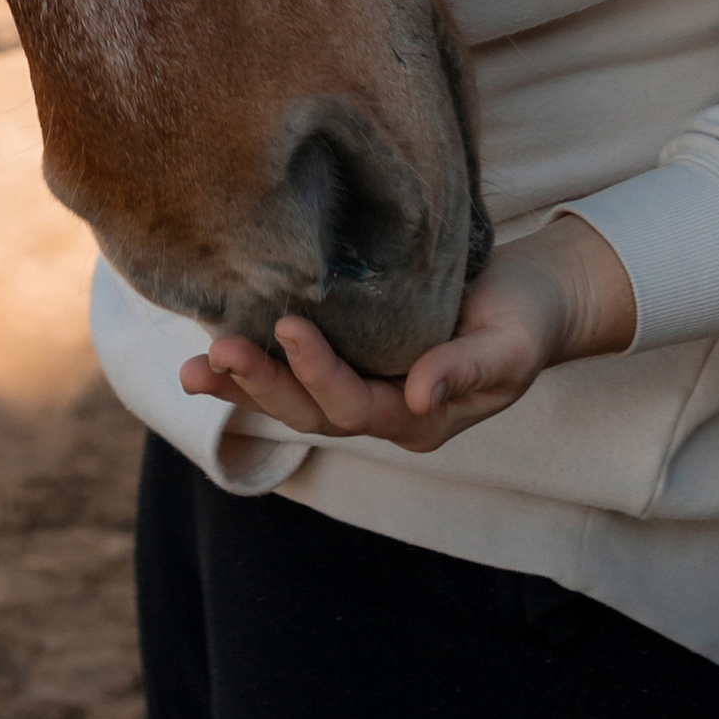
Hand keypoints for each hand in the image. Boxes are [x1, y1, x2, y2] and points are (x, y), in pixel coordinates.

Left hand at [178, 214, 637, 455]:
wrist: (527, 299)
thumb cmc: (523, 321)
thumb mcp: (509, 346)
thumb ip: (468, 369)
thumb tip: (422, 393)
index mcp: (419, 420)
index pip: (357, 406)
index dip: (320, 372)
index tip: (290, 326)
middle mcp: (381, 411)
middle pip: (310, 412)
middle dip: (261, 384)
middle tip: (216, 351)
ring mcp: (361, 385)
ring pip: (291, 398)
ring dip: (240, 383)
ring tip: (191, 368)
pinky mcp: (348, 355)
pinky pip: (292, 370)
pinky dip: (252, 363)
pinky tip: (209, 351)